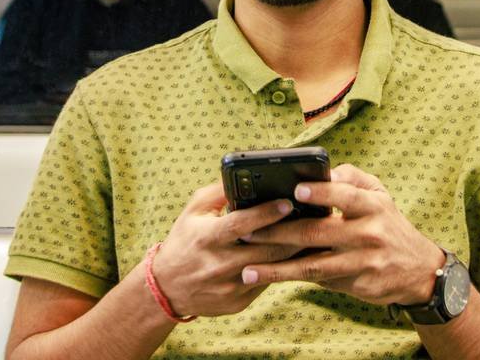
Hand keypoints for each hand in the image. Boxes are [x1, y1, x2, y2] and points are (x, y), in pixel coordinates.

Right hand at [149, 181, 303, 317]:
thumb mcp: (193, 211)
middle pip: (265, 250)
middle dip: (292, 234)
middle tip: (312, 219)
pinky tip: (295, 257)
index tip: (288, 203)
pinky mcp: (237, 303)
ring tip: (311, 236)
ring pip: (271, 269)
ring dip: (293, 253)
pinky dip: (281, 270)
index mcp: (207, 238)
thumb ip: (218, 192)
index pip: (241, 224)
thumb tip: (244, 175)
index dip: (266, 214)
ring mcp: (229, 287)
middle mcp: (218, 264)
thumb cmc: (184, 241)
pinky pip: (265, 284)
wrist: (167, 287)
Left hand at [239, 164, 445, 305]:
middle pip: (318, 233)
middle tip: (247, 232)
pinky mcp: (356, 285)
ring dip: (277, 268)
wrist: (419, 269)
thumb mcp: (380, 194)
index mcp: (372, 206)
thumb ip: (352, 178)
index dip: (322, 192)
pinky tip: (267, 278)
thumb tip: (324, 171)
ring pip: (312, 266)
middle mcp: (368, 234)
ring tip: (248, 268)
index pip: (346, 195)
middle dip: (279, 233)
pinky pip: (319, 281)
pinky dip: (291, 278)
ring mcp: (361, 263)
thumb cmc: (388, 224)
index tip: (296, 190)